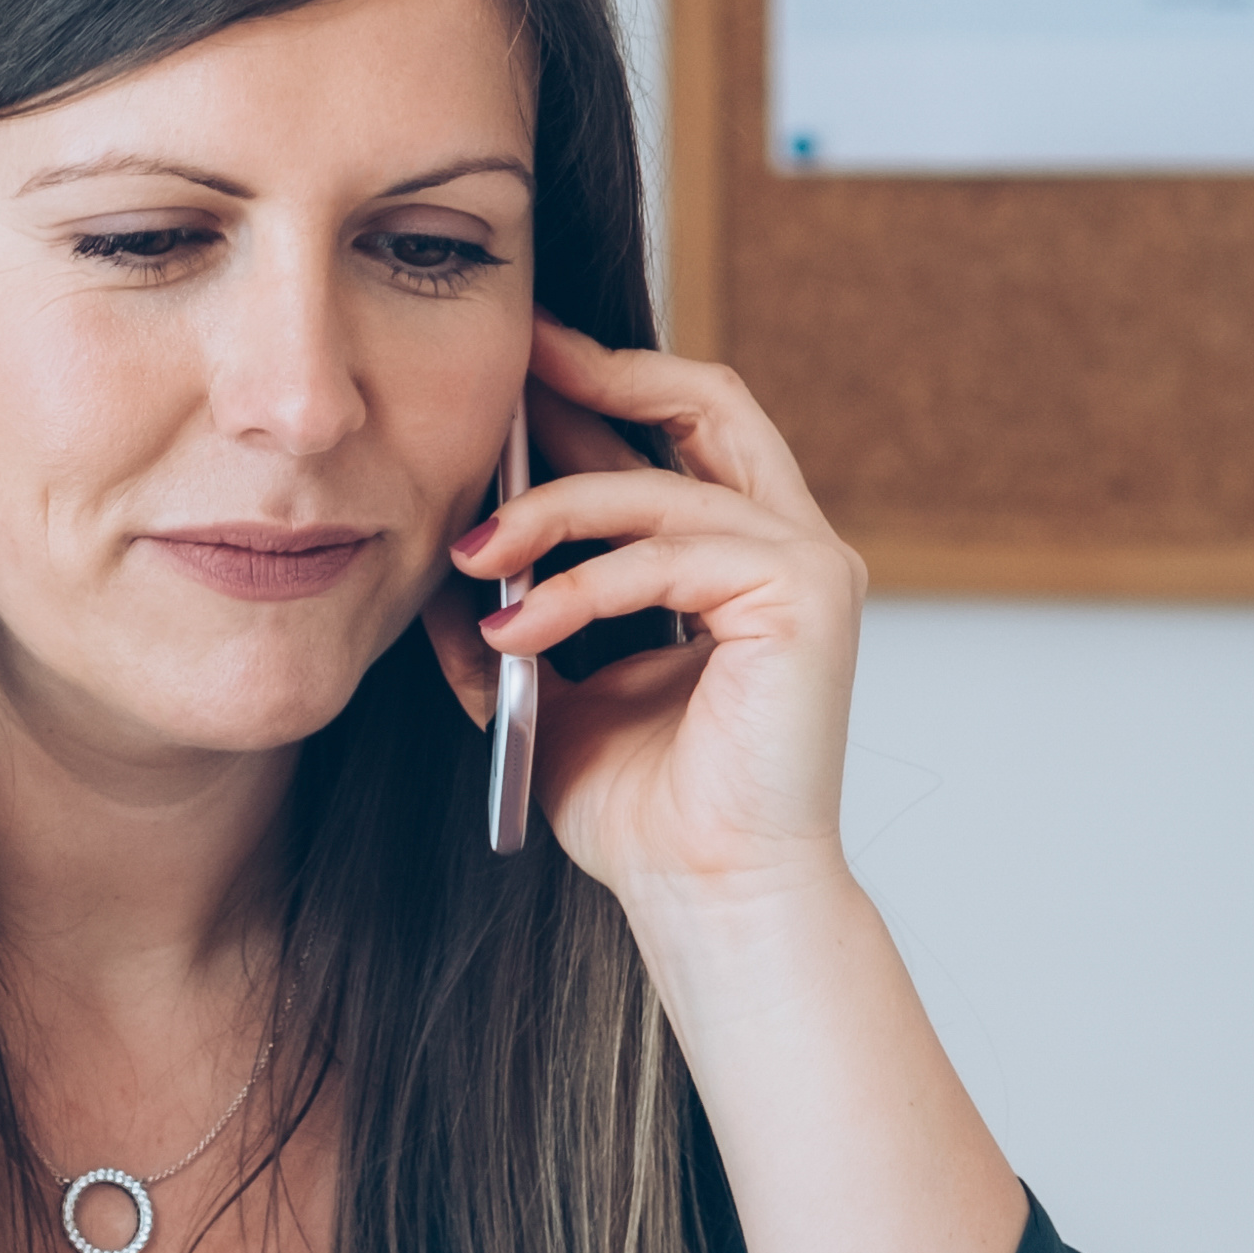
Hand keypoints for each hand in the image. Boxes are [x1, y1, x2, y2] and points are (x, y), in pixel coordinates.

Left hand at [428, 318, 867, 916]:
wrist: (707, 895)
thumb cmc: (644, 810)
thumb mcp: (553, 689)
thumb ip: (519, 612)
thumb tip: (445, 553)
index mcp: (741, 557)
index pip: (681, 427)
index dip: (602, 380)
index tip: (517, 357)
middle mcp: (790, 547)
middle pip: (706, 400)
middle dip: (599, 373)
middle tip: (509, 361)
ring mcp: (808, 566)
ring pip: (657, 490)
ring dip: (546, 513)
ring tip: (469, 556)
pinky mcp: (807, 598)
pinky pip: (666, 557)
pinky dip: (578, 586)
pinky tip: (516, 625)